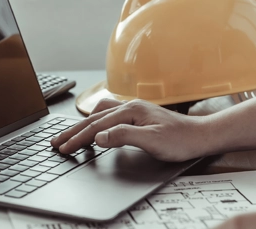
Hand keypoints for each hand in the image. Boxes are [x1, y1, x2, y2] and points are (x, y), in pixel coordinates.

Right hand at [50, 99, 213, 161]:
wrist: (200, 135)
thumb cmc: (180, 139)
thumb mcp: (152, 141)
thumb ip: (123, 136)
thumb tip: (98, 137)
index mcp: (130, 111)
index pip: (97, 126)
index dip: (78, 138)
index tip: (64, 148)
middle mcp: (129, 107)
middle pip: (94, 119)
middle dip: (73, 131)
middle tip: (56, 141)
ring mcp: (132, 110)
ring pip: (99, 115)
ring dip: (82, 125)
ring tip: (68, 134)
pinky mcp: (136, 116)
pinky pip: (107, 116)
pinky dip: (94, 122)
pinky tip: (93, 126)